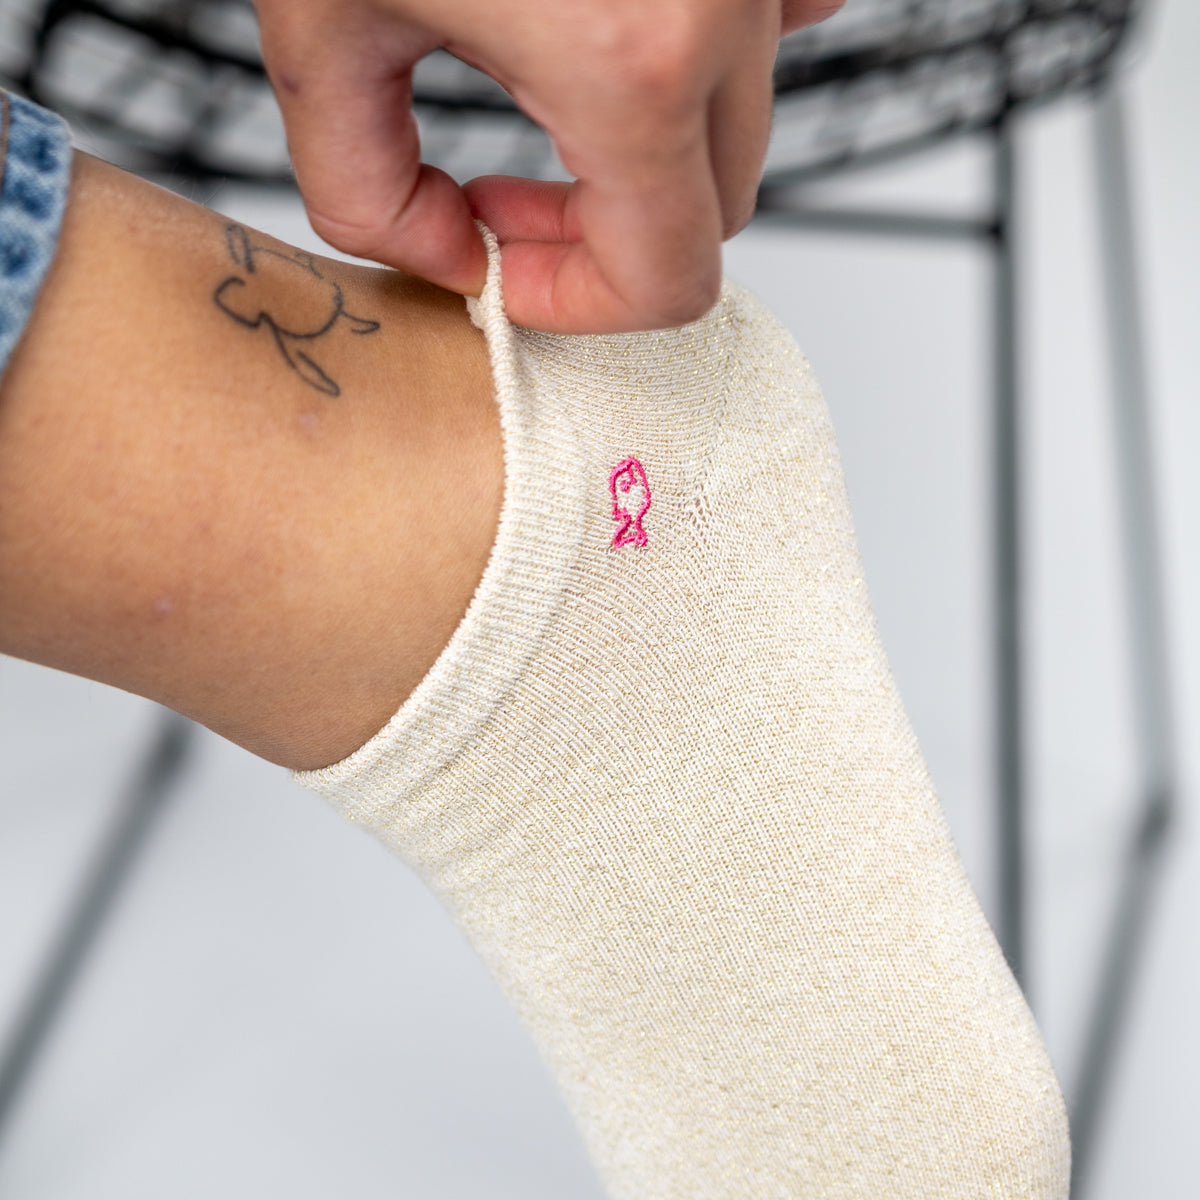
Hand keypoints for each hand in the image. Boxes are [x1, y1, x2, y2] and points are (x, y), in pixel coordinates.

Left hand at [254, 0, 844, 332]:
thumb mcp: (316, 28)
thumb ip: (369, 195)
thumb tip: (455, 261)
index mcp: (634, 59)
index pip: (672, 278)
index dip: (584, 305)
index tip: (508, 266)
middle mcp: (728, 3)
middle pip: (718, 210)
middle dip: (611, 235)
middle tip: (507, 193)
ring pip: (741, 122)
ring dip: (653, 152)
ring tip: (548, 100)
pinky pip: (773, 18)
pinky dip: (703, 54)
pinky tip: (620, 23)